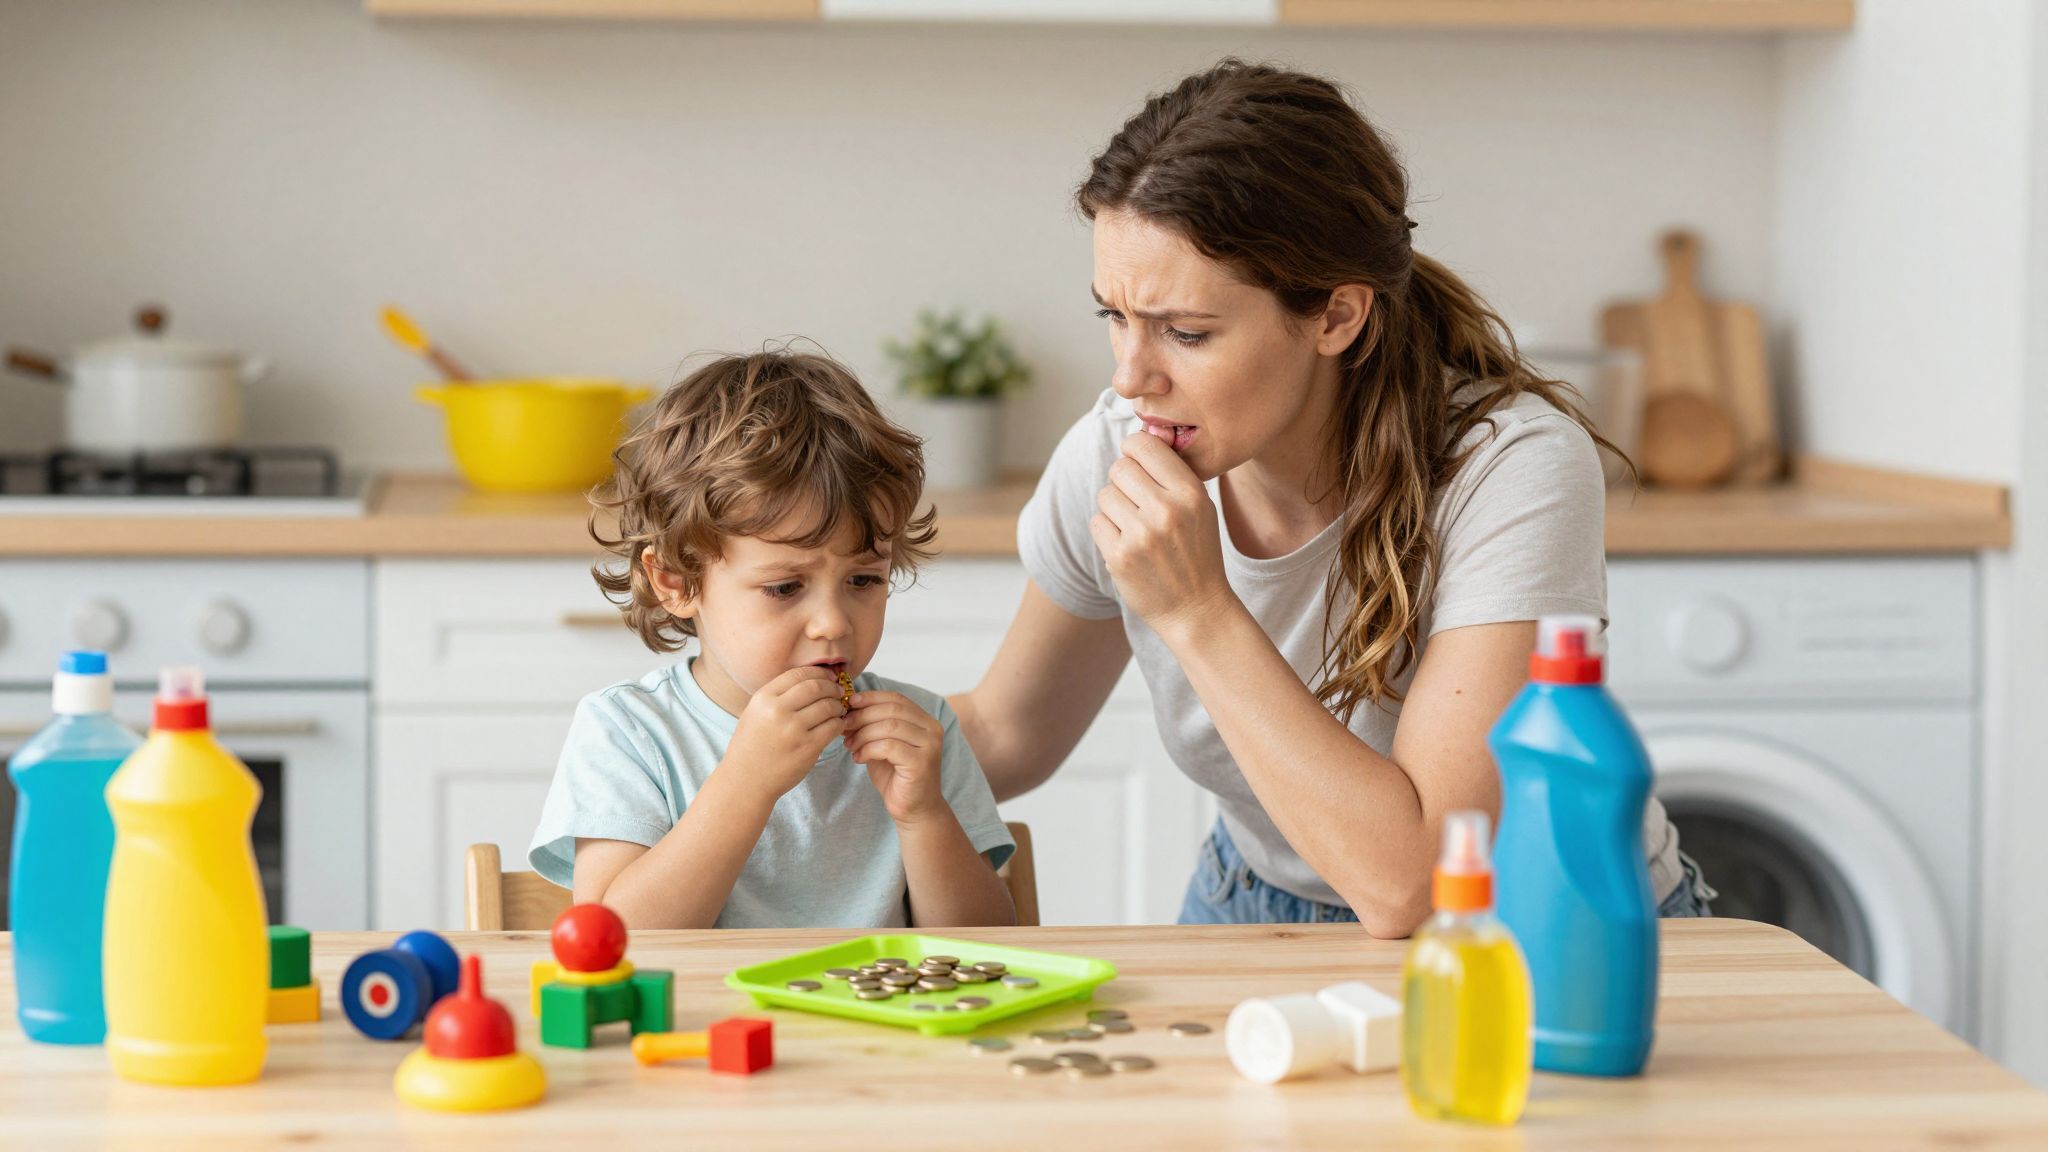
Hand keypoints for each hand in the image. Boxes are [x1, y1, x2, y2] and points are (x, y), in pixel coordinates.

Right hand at [723, 666, 845, 800]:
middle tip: (839, 692)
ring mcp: (793, 729)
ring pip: (828, 706)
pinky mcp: (807, 748)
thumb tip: (811, 680)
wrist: (746, 781)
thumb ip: (777, 696)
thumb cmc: (751, 747)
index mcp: (763, 698)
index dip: (819, 673)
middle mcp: (777, 710)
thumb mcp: (755, 713)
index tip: (828, 677)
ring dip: (838, 706)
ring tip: (839, 710)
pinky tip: (837, 725)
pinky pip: (833, 727)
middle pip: (816, 686)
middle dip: (832, 687)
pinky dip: (839, 723)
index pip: (799, 673)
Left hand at [844, 690, 945, 823]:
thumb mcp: (882, 745)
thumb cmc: (897, 777)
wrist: (914, 809)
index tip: (849, 703)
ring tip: (850, 745)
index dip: (871, 698)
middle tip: (844, 726)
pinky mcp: (921, 762)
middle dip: (863, 715)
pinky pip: (888, 746)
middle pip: (892, 709)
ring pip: (889, 726)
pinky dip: (868, 749)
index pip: (896, 698)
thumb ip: (873, 726)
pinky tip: (859, 758)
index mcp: (925, 720)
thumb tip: (848, 707)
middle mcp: (932, 729)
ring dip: (863, 734)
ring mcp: (929, 745)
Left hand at [1091, 431, 1239, 643]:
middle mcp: (1166, 510)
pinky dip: (1107, 532)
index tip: (1136, 462)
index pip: (1144, 445)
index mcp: (1190, 493)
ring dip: (1114, 508)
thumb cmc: (1196, 553)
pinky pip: (1097, 522)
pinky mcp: (1119, 556)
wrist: (1197, 609)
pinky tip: (1127, 545)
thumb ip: (1173, 474)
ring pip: (1106, 494)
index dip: (1134, 450)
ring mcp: (1141, 534)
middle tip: (1137, 502)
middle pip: (1120, 468)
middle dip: (1124, 481)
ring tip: (1135, 527)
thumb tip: (1140, 436)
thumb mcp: (1201, 508)